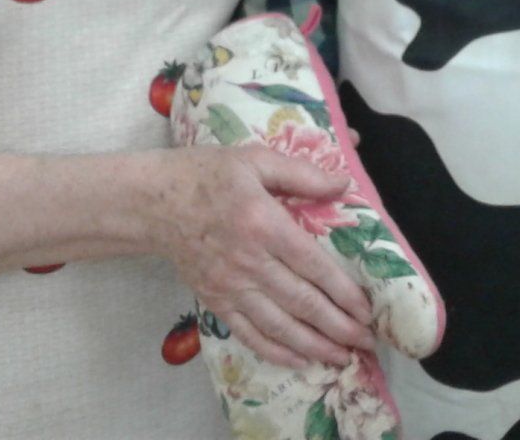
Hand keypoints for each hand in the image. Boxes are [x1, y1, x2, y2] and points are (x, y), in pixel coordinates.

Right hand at [151, 146, 375, 367]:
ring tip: (343, 357)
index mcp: (263, 224)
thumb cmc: (206, 175)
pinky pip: (249, 334)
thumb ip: (302, 174)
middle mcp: (248, 262)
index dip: (343, 291)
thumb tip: (344, 185)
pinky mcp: (214, 302)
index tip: (367, 308)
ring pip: (279, 326)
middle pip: (301, 302)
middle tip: (367, 340)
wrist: (152, 203)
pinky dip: (276, 352)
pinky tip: (300, 360)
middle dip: (338, 326)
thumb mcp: (255, 160)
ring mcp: (230, 287)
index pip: (312, 265)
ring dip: (314, 346)